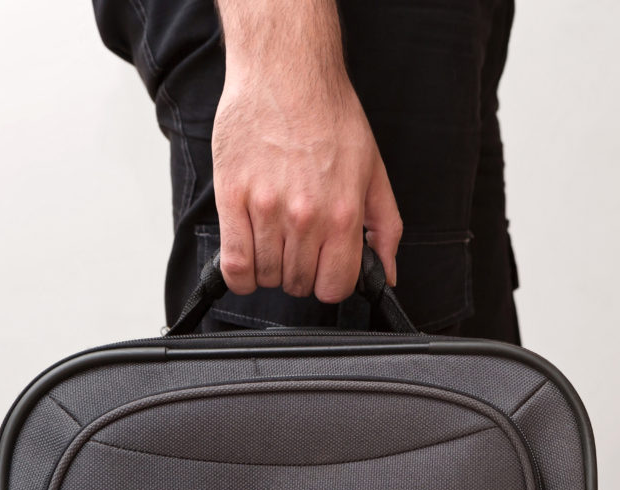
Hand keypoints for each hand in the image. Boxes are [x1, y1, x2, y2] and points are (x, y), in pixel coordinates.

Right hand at [212, 0, 401, 301]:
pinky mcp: (232, 197)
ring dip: (271, 270)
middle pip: (299, 284)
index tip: (325, 273)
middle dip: (301, 276)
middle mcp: (306, 217)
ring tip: (276, 245)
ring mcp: (266, 208)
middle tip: (300, 252)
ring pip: (266, 275)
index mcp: (343, 214)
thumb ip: (385, 229)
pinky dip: (240, 275)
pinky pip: (233, 263)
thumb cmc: (331, 117)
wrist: (287, 74)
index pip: (335, 286)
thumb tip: (387, 274)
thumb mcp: (374, 174)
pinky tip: (248, 262)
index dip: (331, 285)